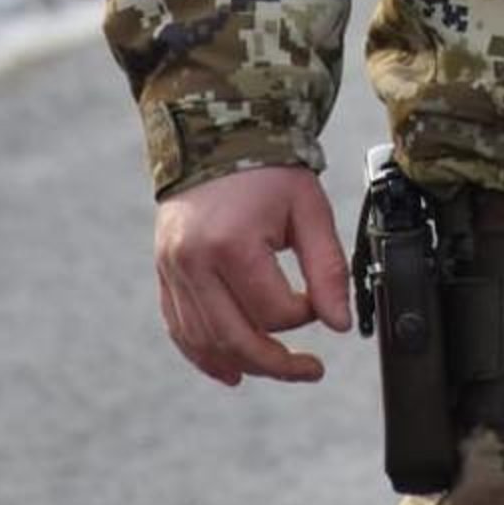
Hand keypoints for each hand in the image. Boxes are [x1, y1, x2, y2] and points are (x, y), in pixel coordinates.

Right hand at [155, 163, 351, 385]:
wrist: (218, 134)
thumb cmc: (268, 171)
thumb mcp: (309, 210)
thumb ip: (327, 268)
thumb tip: (340, 325)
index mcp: (232, 243)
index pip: (274, 311)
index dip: (306, 314)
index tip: (320, 300)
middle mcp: (193, 262)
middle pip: (235, 338)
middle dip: (276, 363)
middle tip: (310, 370)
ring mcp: (172, 270)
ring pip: (204, 342)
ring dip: (242, 364)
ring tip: (277, 368)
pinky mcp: (163, 273)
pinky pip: (179, 329)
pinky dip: (204, 355)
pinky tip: (231, 369)